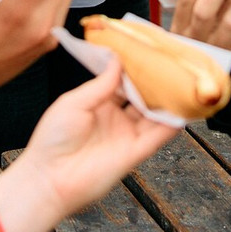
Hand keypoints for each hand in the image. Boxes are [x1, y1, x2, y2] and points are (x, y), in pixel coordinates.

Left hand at [0, 59, 179, 231]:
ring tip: (181, 82)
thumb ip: (100, 83)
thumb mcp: (74, 102)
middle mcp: (115, 119)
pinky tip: (181, 110)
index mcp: (98, 104)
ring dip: (167, 101)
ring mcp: (126, 135)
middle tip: (168, 64)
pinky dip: (171, 124)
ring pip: (154, 115)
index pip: (122, 82)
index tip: (146, 52)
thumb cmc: (53, 140)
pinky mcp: (134, 153)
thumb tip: (117, 60)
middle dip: (154, 83)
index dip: (134, 69)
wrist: (49, 179)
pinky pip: (158, 136)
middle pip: (141, 97)